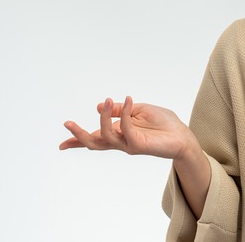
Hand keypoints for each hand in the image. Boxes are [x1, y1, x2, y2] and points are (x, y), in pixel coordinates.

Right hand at [59, 96, 197, 160]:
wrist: (182, 135)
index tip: (61, 144)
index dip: (78, 140)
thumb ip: (121, 109)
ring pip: (105, 137)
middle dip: (79, 136)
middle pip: (94, 143)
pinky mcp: (139, 144)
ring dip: (103, 117)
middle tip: (67, 123)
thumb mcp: (140, 110)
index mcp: (119, 133)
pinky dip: (125, 113)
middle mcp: (121, 141)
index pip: (96, 137)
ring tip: (106, 101)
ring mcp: (129, 144)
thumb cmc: (163, 123)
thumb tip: (100, 106)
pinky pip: (126, 128)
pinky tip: (130, 100)